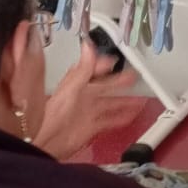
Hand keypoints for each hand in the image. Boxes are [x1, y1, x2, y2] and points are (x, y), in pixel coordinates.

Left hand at [34, 37, 141, 160]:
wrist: (49, 141)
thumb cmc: (53, 116)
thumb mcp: (71, 88)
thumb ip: (83, 68)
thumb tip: (88, 46)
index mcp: (77, 84)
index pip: (93, 69)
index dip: (104, 64)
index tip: (115, 60)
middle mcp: (84, 97)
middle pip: (106, 86)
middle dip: (120, 81)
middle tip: (133, 76)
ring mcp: (89, 112)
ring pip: (111, 103)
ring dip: (124, 100)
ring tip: (138, 96)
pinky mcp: (93, 126)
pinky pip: (111, 119)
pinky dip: (122, 117)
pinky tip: (131, 114)